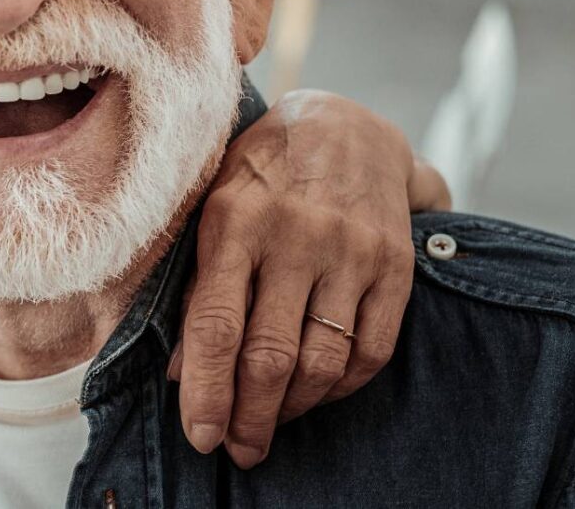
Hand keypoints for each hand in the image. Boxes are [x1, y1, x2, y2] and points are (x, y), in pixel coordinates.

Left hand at [168, 88, 445, 467]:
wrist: (346, 125)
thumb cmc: (260, 176)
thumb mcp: (211, 211)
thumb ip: (196, 288)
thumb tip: (179, 373)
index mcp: (234, 221)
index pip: (215, 325)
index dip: (206, 391)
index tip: (201, 437)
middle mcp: (296, 236)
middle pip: (270, 355)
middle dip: (250, 417)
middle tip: (239, 449)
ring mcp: (351, 251)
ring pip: (322, 361)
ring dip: (292, 410)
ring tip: (271, 426)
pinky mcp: (395, 266)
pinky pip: (371, 351)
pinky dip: (340, 388)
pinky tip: (316, 395)